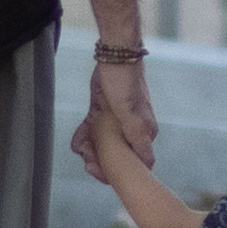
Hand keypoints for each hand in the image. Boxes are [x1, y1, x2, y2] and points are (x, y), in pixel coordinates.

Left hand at [80, 53, 158, 180]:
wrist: (114, 56)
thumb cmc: (126, 84)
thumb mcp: (132, 117)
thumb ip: (140, 142)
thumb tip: (148, 166)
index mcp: (144, 134)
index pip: (134, 163)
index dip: (115, 171)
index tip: (98, 170)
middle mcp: (132, 130)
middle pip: (115, 156)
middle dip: (98, 160)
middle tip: (86, 158)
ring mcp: (116, 122)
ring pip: (102, 145)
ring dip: (89, 148)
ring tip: (81, 147)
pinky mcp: (103, 113)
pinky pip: (93, 131)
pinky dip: (84, 136)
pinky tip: (78, 141)